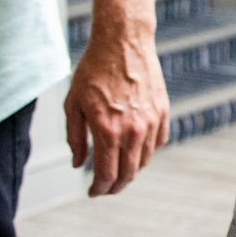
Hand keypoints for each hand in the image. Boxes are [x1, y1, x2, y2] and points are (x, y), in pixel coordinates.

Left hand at [65, 24, 169, 195]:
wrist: (123, 43)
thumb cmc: (93, 71)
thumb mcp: (73, 104)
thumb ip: (75, 138)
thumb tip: (79, 163)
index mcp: (107, 130)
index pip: (106, 174)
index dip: (98, 189)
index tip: (92, 192)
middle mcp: (133, 130)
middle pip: (128, 174)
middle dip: (115, 187)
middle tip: (105, 189)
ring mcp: (151, 122)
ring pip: (143, 161)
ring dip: (130, 171)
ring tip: (118, 171)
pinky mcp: (162, 112)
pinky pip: (157, 143)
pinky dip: (146, 153)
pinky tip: (134, 151)